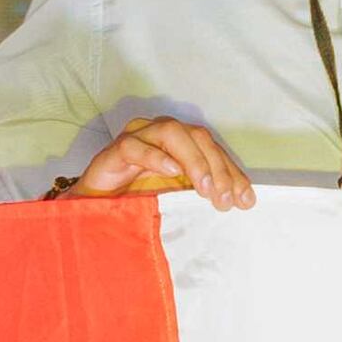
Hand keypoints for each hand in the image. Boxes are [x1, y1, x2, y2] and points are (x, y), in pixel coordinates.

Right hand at [64, 120, 256, 208]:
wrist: (95, 208)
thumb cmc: (137, 200)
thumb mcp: (178, 198)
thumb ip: (206, 194)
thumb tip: (244, 200)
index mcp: (180, 144)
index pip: (213, 150)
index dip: (232, 172)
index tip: (245, 200)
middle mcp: (161, 134)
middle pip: (198, 137)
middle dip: (217, 168)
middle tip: (224, 198)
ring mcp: (137, 138)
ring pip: (171, 133)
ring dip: (193, 160)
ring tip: (203, 187)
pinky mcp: (114, 151)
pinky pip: (135, 146)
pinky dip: (155, 157)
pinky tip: (171, 173)